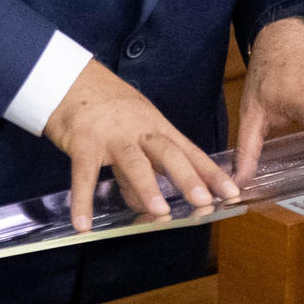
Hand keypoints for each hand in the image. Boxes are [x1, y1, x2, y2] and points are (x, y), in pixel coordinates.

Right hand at [43, 59, 240, 230]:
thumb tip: (150, 203)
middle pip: (168, 153)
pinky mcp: (83, 142)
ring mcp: (111, 135)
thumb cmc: (108, 108)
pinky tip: (83, 224)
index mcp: (157, 126)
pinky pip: (84, 174)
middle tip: (204, 201)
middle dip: (188, 177)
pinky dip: (82, 200)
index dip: (211, 173)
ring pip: (133, 161)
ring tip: (159, 212)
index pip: (190, 151)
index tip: (232, 192)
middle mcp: (139, 129)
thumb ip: (145, 165)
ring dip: (146, 187)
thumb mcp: (135, 130)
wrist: (71, 79)